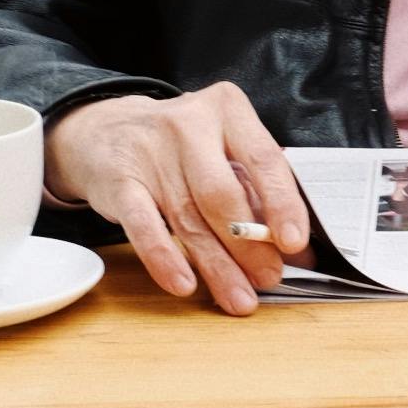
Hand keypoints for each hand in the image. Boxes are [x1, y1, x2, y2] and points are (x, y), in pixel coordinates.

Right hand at [43, 83, 309, 313]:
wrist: (106, 131)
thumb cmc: (182, 148)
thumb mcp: (223, 151)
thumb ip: (259, 195)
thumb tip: (301, 254)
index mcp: (227, 110)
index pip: (263, 159)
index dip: (282, 204)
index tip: (294, 243)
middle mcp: (189, 124)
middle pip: (223, 194)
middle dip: (249, 244)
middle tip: (268, 277)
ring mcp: (150, 152)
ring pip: (188, 218)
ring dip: (216, 265)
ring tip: (238, 297)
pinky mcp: (118, 181)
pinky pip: (144, 226)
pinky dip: (165, 259)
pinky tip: (184, 284)